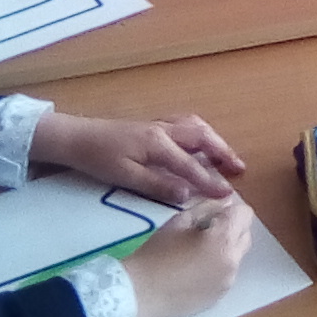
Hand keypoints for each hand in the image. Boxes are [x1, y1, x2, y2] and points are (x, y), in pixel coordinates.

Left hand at [30, 112, 244, 205]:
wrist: (76, 137)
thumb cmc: (98, 159)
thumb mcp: (125, 176)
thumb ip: (157, 184)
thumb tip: (187, 193)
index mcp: (158, 143)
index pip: (191, 165)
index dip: (210, 180)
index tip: (228, 193)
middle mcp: (164, 129)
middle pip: (202, 137)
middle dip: (223, 152)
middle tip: (239, 168)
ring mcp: (159, 124)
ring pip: (196, 126)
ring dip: (214, 140)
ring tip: (226, 155)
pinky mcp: (153, 125)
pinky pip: (185, 124)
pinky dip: (200, 132)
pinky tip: (200, 141)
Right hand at [122, 195, 253, 316]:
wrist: (139, 293)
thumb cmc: (156, 253)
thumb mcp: (180, 220)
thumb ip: (208, 208)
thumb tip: (225, 203)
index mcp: (223, 240)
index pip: (245, 214)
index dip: (231, 209)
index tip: (214, 213)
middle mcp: (232, 262)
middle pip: (246, 234)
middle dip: (232, 227)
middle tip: (206, 229)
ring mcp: (228, 281)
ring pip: (238, 255)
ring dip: (226, 247)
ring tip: (198, 250)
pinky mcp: (220, 296)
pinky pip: (228, 273)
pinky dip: (219, 266)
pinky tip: (196, 268)